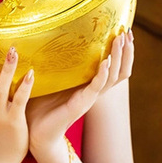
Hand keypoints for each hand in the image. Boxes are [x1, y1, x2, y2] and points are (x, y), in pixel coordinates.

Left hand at [26, 30, 134, 153]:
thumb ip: (55, 62)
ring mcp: (89, 98)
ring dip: (117, 57)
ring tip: (120, 40)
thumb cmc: (40, 105)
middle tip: (128, 32)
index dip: (122, 50)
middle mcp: (93, 91)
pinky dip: (102, 73)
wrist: (34, 132)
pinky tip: (105, 61)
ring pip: (112, 77)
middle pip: (120, 70)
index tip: (124, 30)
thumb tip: (48, 36)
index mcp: (88, 84)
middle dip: (126, 51)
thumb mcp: (51, 78)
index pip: (114, 65)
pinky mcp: (80, 104)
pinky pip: (96, 87)